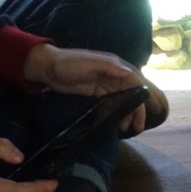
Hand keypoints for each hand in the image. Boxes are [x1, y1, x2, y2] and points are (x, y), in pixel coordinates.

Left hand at [24, 42, 148, 134]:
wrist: (47, 67)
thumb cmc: (69, 63)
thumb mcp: (90, 64)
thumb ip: (110, 68)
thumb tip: (131, 74)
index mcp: (114, 66)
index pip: (135, 83)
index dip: (141, 98)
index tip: (142, 115)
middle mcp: (113, 75)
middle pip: (131, 94)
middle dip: (135, 111)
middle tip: (136, 128)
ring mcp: (104, 85)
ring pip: (122, 101)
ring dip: (125, 114)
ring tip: (124, 128)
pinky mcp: (96, 92)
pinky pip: (110, 104)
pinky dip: (113, 113)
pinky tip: (113, 123)